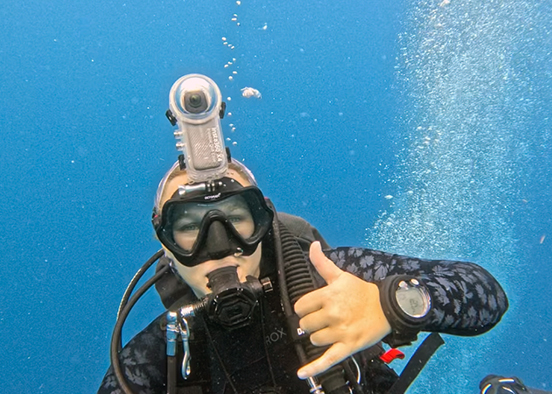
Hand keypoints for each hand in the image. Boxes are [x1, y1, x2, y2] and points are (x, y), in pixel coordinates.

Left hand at [294, 242, 391, 378]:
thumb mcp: (341, 276)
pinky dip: (314, 368)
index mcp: (329, 295)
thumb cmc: (361, 292)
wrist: (387, 308)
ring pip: (314, 340)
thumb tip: (313, 245)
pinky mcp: (347, 346)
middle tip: (324, 318)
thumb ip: (322, 263)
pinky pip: (327, 359)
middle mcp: (333, 313)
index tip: (312, 307)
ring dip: (319, 337)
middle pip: (306, 324)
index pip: (300, 306)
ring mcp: (340, 331)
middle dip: (312, 322)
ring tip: (331, 330)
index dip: (305, 307)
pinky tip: (302, 373)